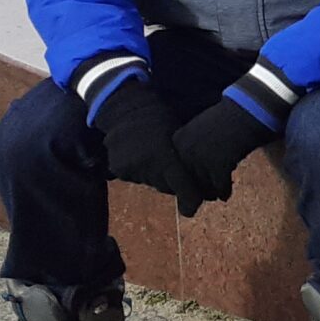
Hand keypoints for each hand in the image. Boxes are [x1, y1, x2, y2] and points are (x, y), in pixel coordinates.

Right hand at [91, 85, 209, 214]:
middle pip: (166, 186)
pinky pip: (137, 178)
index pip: (180, 184)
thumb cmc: (161, 120)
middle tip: (180, 175)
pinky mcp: (119, 170)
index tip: (193, 209)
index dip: (189, 197)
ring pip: (152, 182)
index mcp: (163, 156)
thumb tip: (200, 180)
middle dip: (175, 184)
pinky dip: (144, 172)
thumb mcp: (178, 136)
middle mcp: (145, 166)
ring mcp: (130, 169)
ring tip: (159, 160)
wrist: (127, 111)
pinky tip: (146, 158)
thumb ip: (185, 159)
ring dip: (159, 177)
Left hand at [170, 98, 275, 205]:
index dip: (188, 179)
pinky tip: (227, 193)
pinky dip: (225, 191)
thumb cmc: (229, 120)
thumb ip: (192, 152)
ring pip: (203, 186)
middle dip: (198, 189)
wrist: (250, 108)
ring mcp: (200, 157)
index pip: (176, 169)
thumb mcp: (202, 133)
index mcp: (177, 140)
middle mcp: (184, 150)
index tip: (196, 185)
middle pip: (187, 180)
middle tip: (207, 196)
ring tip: (218, 195)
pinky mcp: (218, 164)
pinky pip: (219, 186)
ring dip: (211, 192)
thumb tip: (190, 178)